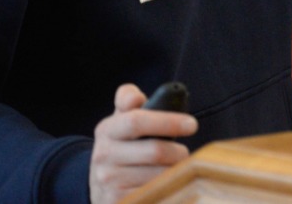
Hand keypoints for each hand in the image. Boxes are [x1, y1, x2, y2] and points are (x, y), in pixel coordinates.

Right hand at [89, 83, 197, 203]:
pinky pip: (154, 194)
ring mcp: (108, 182)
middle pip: (155, 151)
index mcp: (107, 130)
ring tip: (174, 170)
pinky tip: (167, 186)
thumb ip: (128, 99)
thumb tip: (135, 98)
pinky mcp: (116, 202)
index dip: (168, 121)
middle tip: (185, 154)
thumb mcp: (120, 120)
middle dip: (178, 152)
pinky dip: (167, 189)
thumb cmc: (122, 146)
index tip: (192, 125)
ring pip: (158, 175)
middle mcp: (103, 155)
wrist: (100, 186)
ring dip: (175, 172)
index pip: (137, 120)